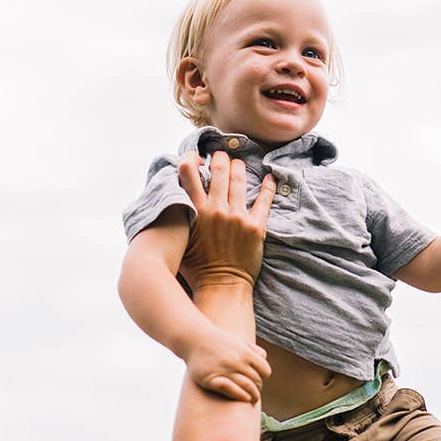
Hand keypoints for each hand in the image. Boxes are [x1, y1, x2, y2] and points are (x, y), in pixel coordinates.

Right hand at [177, 151, 275, 289]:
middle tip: (221, 155)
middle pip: (219, 173)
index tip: (196, 155)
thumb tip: (169, 201)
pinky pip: (264, 201)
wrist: (221, 286)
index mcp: (196, 212)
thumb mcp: (180, 239)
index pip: (189, 175)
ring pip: (239, 182)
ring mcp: (238, 217)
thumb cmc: (196, 267)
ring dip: (239, 168)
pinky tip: (271, 177)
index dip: (192, 160)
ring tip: (238, 163)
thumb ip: (177, 218)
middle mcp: (217, 210)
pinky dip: (268, 187)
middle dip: (220, 159)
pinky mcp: (256, 226)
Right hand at [184, 323, 271, 403]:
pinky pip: (231, 390)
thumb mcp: (238, 341)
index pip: (264, 370)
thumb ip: (253, 349)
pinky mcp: (212, 379)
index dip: (264, 376)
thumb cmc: (218, 341)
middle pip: (256, 380)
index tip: (260, 379)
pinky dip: (241, 395)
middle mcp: (237, 361)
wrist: (195, 339)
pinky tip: (245, 398)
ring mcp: (224, 370)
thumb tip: (264, 358)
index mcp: (245, 352)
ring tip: (253, 400)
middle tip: (255, 392)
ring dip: (253, 395)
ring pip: (246, 387)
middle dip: (258, 388)